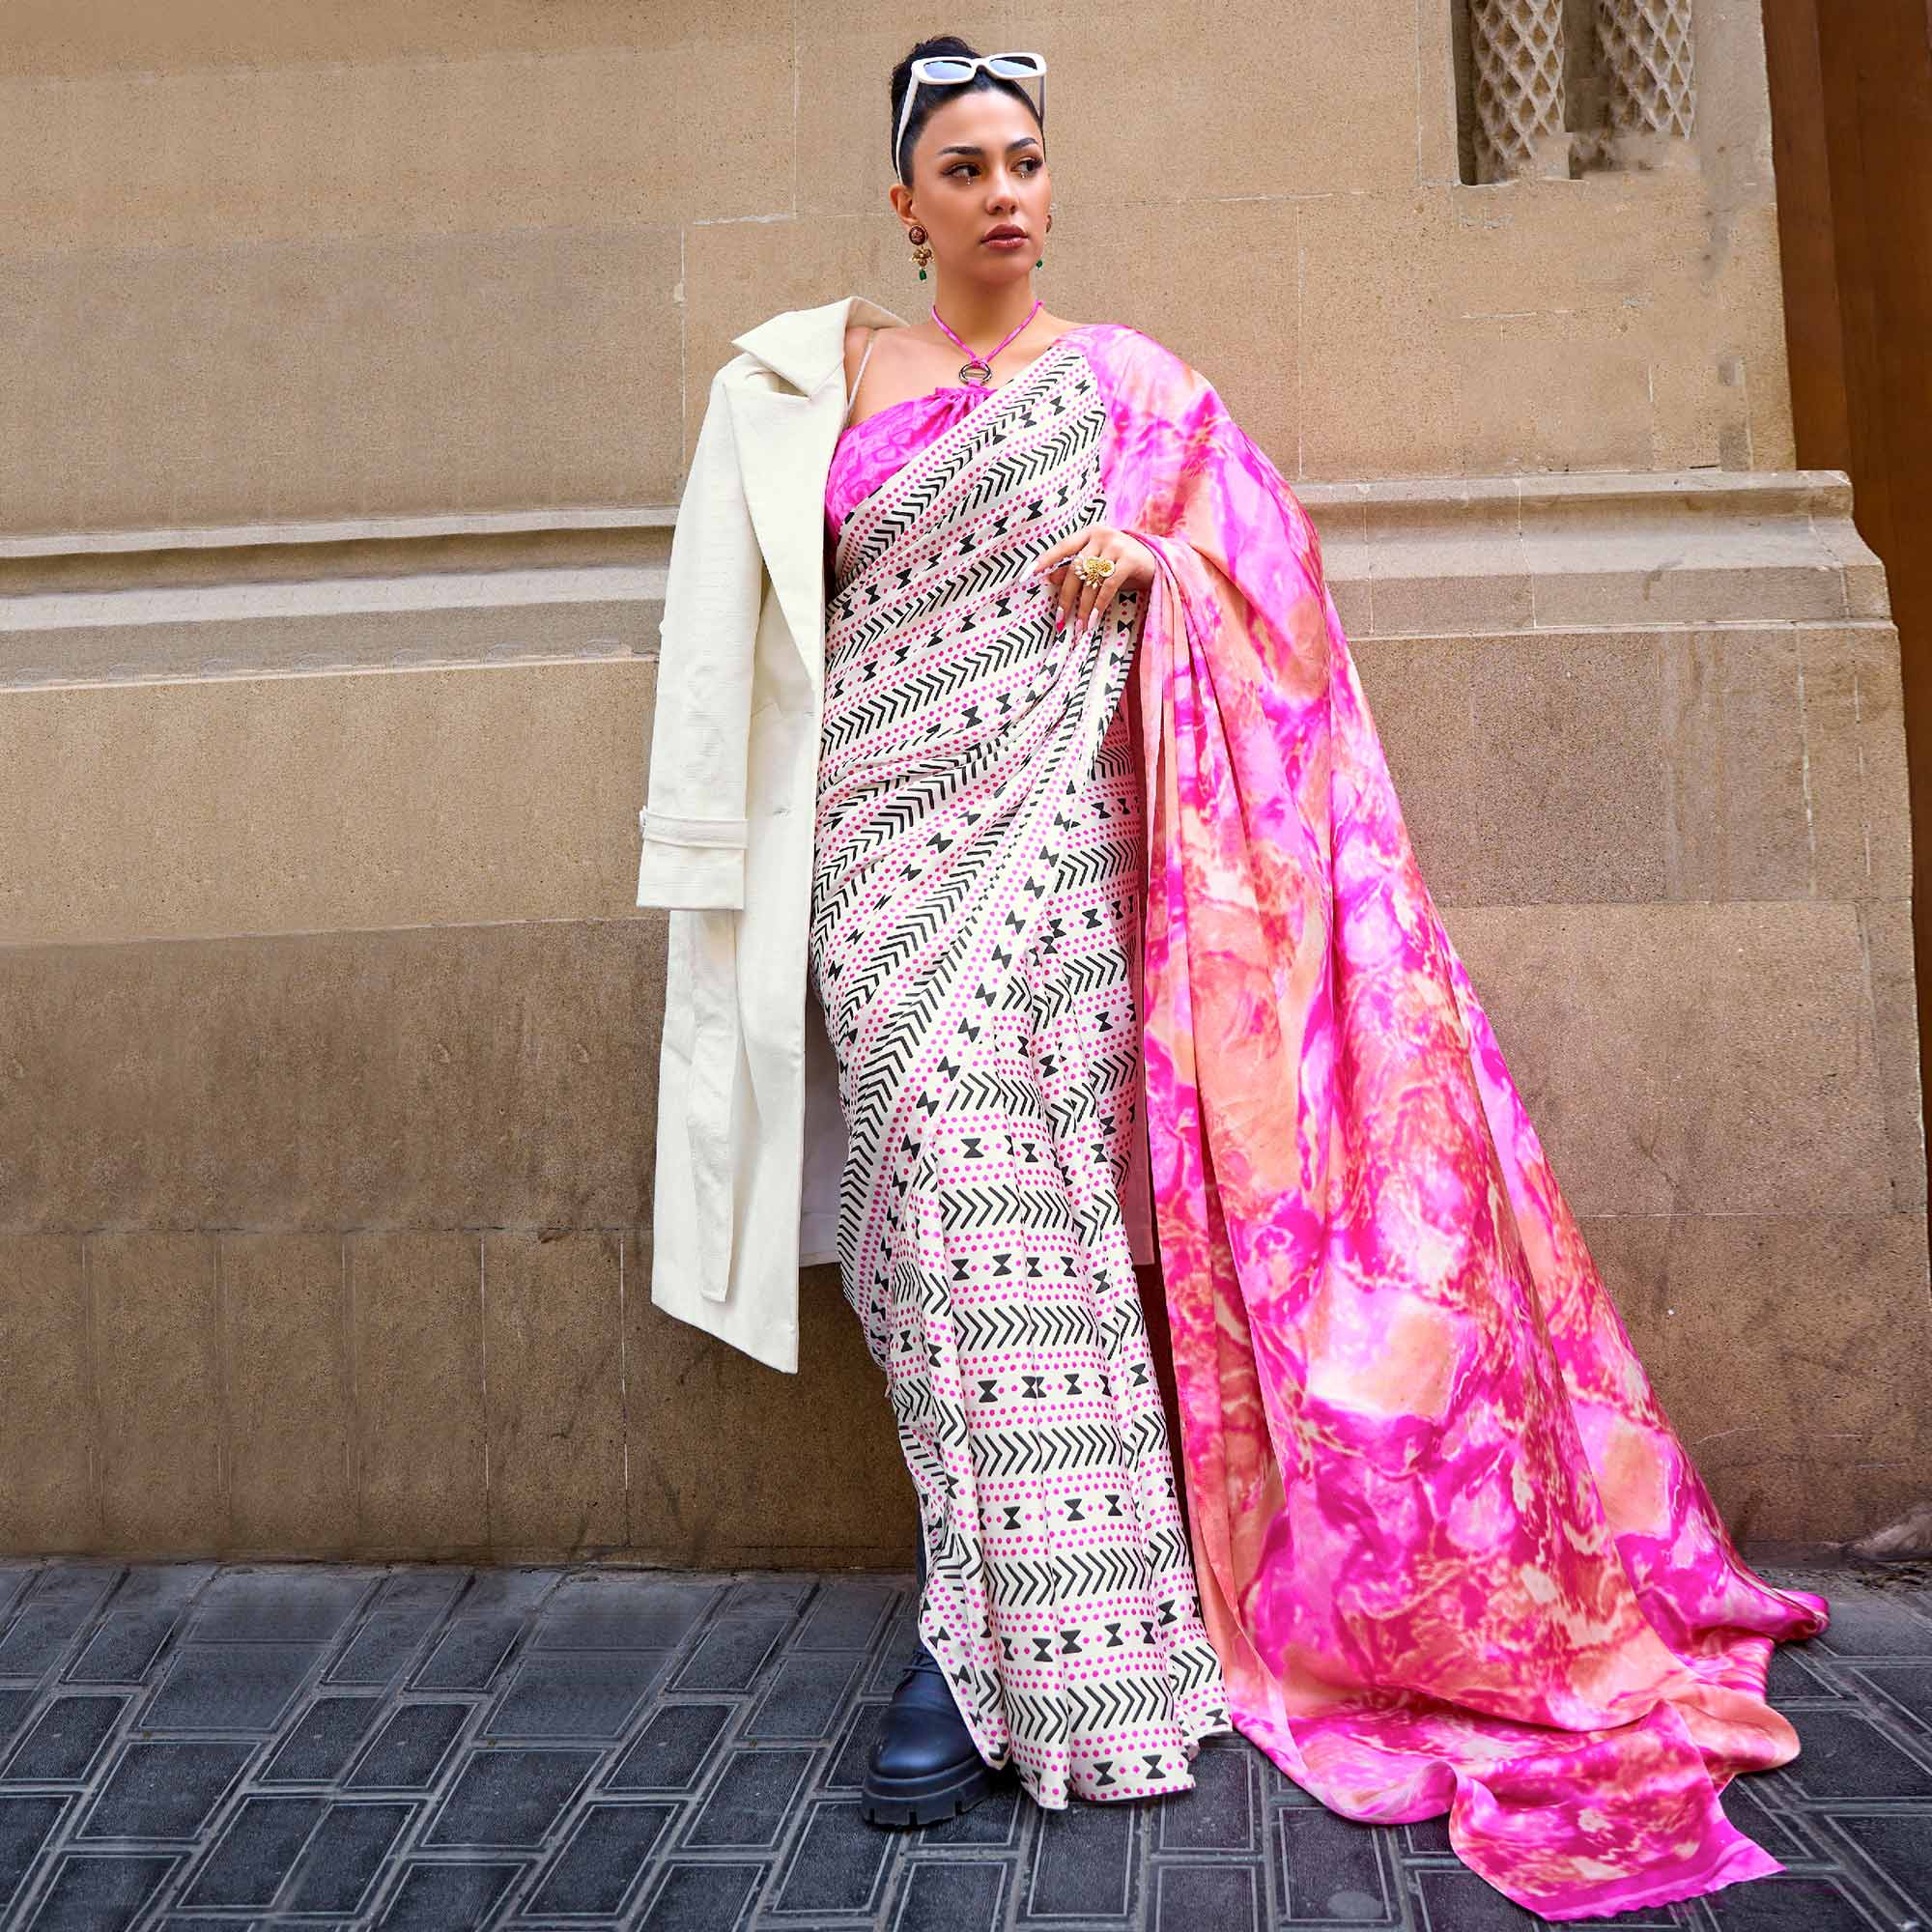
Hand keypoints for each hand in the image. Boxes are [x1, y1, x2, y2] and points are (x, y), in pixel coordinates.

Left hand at [1029, 524, 1159, 634]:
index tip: (1025, 576)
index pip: (1061, 547)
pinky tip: (1094, 619)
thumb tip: (1048, 577)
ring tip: (1080, 626)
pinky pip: (1107, 586)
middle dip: (1066, 597)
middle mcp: (1101, 535)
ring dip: (1083, 607)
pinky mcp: (1129, 559)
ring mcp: (1116, 545)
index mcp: (1089, 533)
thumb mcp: (1098, 566)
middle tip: (1060, 619)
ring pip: (1090, 580)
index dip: (1043, 561)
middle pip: (1075, 569)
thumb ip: (1075, 569)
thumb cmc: (1123, 565)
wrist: (1160, 562)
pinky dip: (1099, 604)